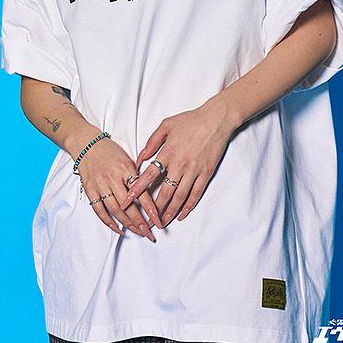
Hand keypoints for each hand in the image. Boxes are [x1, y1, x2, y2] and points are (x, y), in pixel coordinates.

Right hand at [77, 136, 162, 240]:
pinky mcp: (90, 190)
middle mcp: (112, 177)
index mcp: (125, 168)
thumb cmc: (110, 151)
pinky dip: (108, 222)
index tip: (158, 221)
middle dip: (140, 222)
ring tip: (137, 232)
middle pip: (128, 205)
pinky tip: (118, 229)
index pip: (141, 192)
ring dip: (127, 224)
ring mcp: (99, 184)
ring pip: (115, 210)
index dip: (150, 209)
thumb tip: (148, 195)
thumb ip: (136, 176)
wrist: (86, 143)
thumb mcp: (127, 159)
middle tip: (149, 233)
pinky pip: (99, 210)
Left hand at [118, 98, 235, 224]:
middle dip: (154, 210)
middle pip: (164, 192)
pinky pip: (196, 194)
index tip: (127, 202)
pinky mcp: (206, 173)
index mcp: (168, 153)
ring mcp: (194, 171)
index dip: (136, 190)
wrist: (216, 119)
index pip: (148, 176)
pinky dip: (188, 206)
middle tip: (146, 222)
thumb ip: (152, 142)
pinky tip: (182, 215)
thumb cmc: (190, 120)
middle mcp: (180, 164)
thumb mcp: (166, 125)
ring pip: (180, 197)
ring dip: (170, 212)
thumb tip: (140, 158)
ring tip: (162, 223)